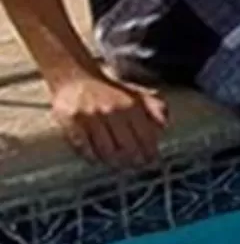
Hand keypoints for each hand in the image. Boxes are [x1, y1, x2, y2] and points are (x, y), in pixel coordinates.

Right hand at [50, 74, 167, 167]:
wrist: (74, 77)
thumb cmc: (109, 91)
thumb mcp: (136, 93)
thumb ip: (155, 107)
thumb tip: (165, 125)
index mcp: (130, 104)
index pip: (145, 136)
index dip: (150, 152)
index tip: (152, 161)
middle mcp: (111, 110)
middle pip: (127, 147)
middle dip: (134, 161)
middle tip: (136, 166)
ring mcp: (90, 116)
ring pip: (106, 151)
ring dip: (114, 162)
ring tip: (118, 165)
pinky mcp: (70, 122)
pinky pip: (83, 148)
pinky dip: (92, 157)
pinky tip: (98, 159)